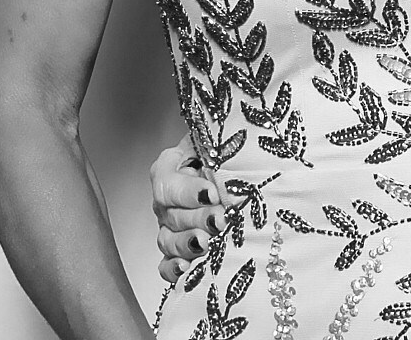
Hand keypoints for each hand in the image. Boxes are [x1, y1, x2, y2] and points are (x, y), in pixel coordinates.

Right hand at [149, 139, 224, 283]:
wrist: (244, 171)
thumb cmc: (231, 152)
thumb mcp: (222, 140)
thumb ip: (217, 146)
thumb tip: (226, 147)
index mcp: (170, 167)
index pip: (168, 183)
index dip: (189, 192)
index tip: (212, 193)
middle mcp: (167, 199)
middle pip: (171, 215)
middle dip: (198, 219)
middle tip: (221, 221)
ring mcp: (170, 226)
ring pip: (168, 240)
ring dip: (188, 244)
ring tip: (209, 244)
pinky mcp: (178, 251)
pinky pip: (166, 265)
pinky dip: (173, 269)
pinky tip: (186, 268)